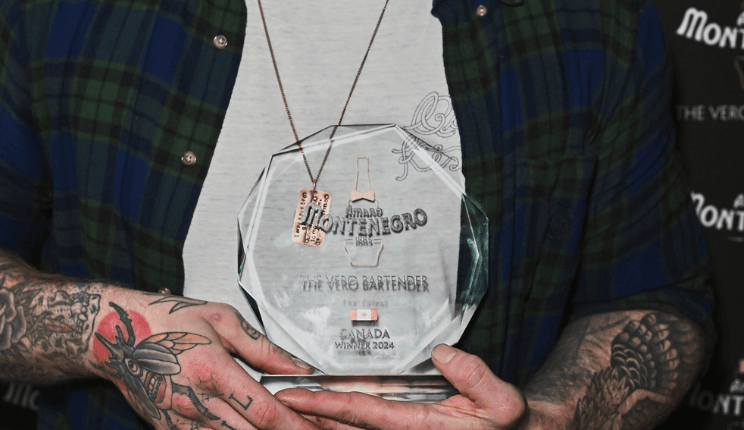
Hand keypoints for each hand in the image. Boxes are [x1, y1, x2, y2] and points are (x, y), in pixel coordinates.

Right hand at [90, 291, 316, 429]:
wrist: (118, 337)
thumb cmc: (167, 320)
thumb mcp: (220, 319)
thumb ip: (263, 348)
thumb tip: (299, 367)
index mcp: (210, 369)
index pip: (262, 410)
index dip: (294, 423)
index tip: (317, 426)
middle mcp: (196, 402)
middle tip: (314, 429)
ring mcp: (182, 423)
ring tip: (285, 427)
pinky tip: (250, 427)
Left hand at [276, 344, 531, 429]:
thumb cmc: (506, 426)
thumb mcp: (502, 402)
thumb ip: (474, 375)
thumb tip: (442, 352)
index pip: (360, 414)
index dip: (323, 404)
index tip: (292, 396)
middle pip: (342, 429)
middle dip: (306, 418)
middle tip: (267, 402)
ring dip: (314, 422)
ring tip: (279, 408)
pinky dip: (336, 422)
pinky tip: (313, 415)